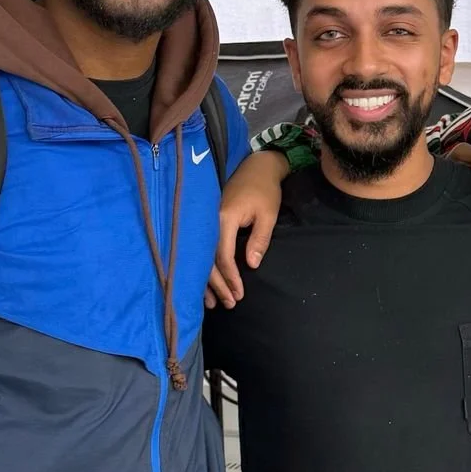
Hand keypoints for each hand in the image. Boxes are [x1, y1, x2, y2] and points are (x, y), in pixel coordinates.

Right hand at [205, 151, 289, 309]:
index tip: (238, 294)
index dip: (230, 278)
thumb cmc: (265, 190)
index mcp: (223, 219)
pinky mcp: (208, 223)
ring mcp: (206, 222)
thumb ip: (259, 240)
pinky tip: (207, 284)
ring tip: (214, 303)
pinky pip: (204, 249)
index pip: (223, 255)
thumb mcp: (268, 216)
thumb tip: (250, 266)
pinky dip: (206, 268)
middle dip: (218, 285)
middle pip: (208, 260)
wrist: (257, 166)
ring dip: (208, 281)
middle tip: (228, 305)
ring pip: (202, 257)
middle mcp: (210, 221)